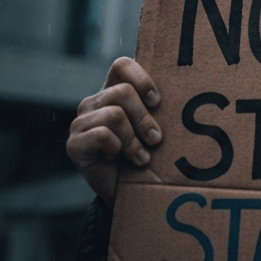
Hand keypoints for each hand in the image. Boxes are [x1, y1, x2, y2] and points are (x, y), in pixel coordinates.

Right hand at [66, 57, 161, 205]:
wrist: (128, 194)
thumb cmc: (146, 154)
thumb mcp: (153, 126)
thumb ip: (158, 107)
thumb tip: (187, 89)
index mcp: (113, 91)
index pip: (122, 65)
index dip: (142, 79)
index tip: (157, 101)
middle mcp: (94, 102)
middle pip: (123, 92)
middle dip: (144, 118)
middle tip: (156, 139)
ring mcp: (80, 122)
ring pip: (114, 114)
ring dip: (133, 140)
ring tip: (141, 156)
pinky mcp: (73, 144)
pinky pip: (102, 135)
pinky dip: (117, 149)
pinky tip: (117, 159)